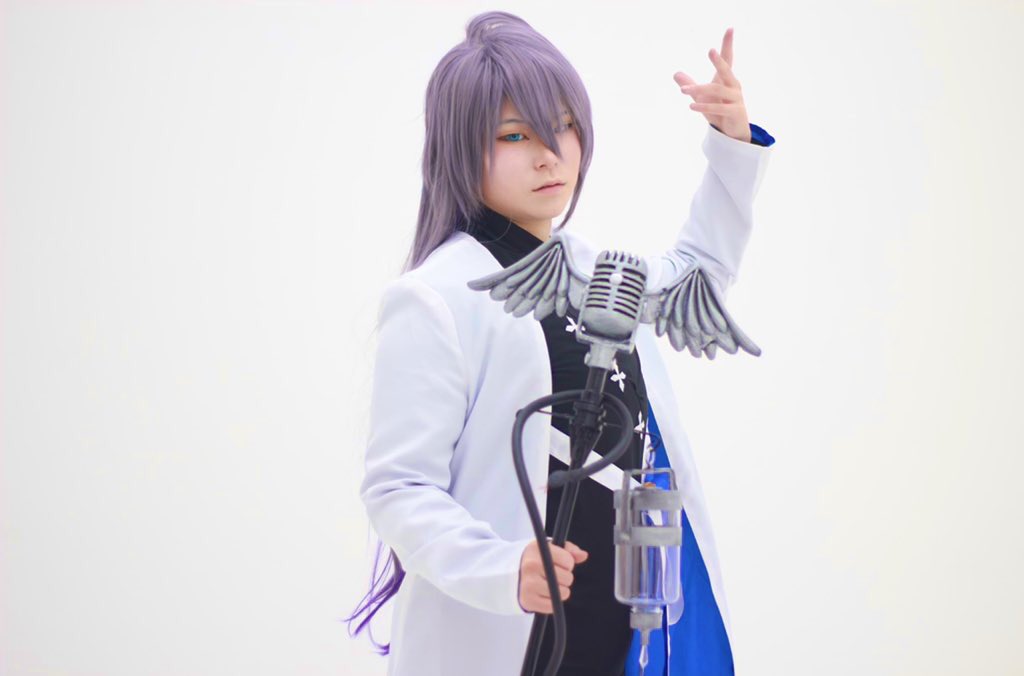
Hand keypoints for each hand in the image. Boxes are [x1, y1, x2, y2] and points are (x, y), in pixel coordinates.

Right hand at [518, 538, 587, 613]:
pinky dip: (552, 602)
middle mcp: (532, 565)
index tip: (558, 564)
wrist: (506, 576)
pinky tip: (543, 594)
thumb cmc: (532, 560)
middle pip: (568, 578)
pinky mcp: (527, 600)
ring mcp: (529, 583)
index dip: (567, 564)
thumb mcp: (548, 548)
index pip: (568, 561)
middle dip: (564, 578)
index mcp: (537, 549)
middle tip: (551, 576)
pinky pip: (553, 606)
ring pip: (563, 593)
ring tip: (547, 585)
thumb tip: (583, 555)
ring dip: (559, 591)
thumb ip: (568, 550)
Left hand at [673, 27, 751, 142]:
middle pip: (726, 70)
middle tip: (710, 51)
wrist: (733, 132)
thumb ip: (690, 85)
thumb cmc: (719, 111)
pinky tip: (691, 105)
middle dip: (718, 61)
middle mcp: (734, 86)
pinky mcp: (735, 112)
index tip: (730, 29)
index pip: (728, 58)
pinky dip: (704, 106)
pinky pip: (719, 108)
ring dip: (698, 90)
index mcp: (727, 79)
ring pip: (716, 90)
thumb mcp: (702, 97)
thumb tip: (676, 74)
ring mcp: (736, 99)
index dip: (728, 44)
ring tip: (683, 91)